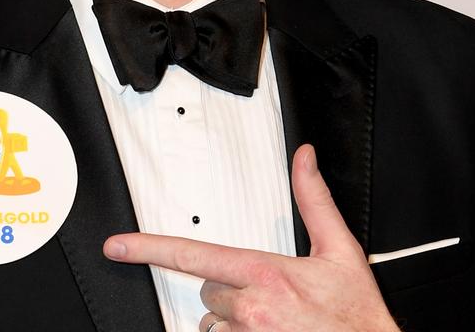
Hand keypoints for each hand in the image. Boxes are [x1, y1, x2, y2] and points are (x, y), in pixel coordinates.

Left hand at [102, 144, 397, 331]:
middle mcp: (250, 311)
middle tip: (271, 297)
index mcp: (266, 275)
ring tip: (273, 323)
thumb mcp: (340, 250)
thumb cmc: (357, 315)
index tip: (117, 246)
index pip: (192, 256)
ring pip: (212, 325)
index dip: (147, 248)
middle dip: (230, 290)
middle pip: (209, 290)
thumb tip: (304, 158)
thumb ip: (314, 200)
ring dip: (233, 323)